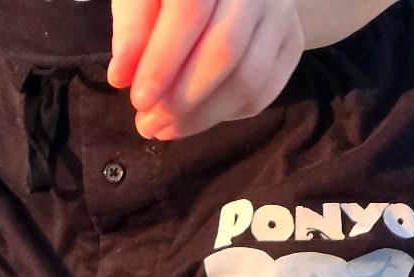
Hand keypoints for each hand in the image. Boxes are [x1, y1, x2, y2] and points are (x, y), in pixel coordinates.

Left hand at [109, 0, 306, 140]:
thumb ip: (131, 28)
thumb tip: (121, 76)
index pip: (190, 9)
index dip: (163, 59)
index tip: (139, 98)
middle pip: (225, 49)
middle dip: (181, 98)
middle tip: (148, 123)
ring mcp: (281, 12)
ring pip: (247, 77)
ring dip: (201, 116)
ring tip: (164, 127)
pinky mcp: (292, 41)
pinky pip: (264, 91)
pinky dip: (225, 114)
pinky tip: (195, 117)